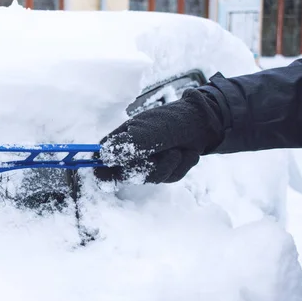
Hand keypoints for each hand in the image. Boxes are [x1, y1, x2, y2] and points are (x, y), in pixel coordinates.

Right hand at [94, 89, 224, 183]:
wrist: (202, 123)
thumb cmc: (171, 120)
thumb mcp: (149, 130)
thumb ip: (127, 145)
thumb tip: (104, 155)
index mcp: (118, 142)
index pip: (99, 162)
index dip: (102, 173)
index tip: (110, 180)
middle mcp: (129, 155)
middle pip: (125, 176)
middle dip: (149, 167)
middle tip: (167, 151)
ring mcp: (145, 165)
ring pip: (150, 179)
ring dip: (170, 164)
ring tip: (178, 149)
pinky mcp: (162, 173)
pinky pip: (168, 178)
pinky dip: (181, 166)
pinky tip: (185, 153)